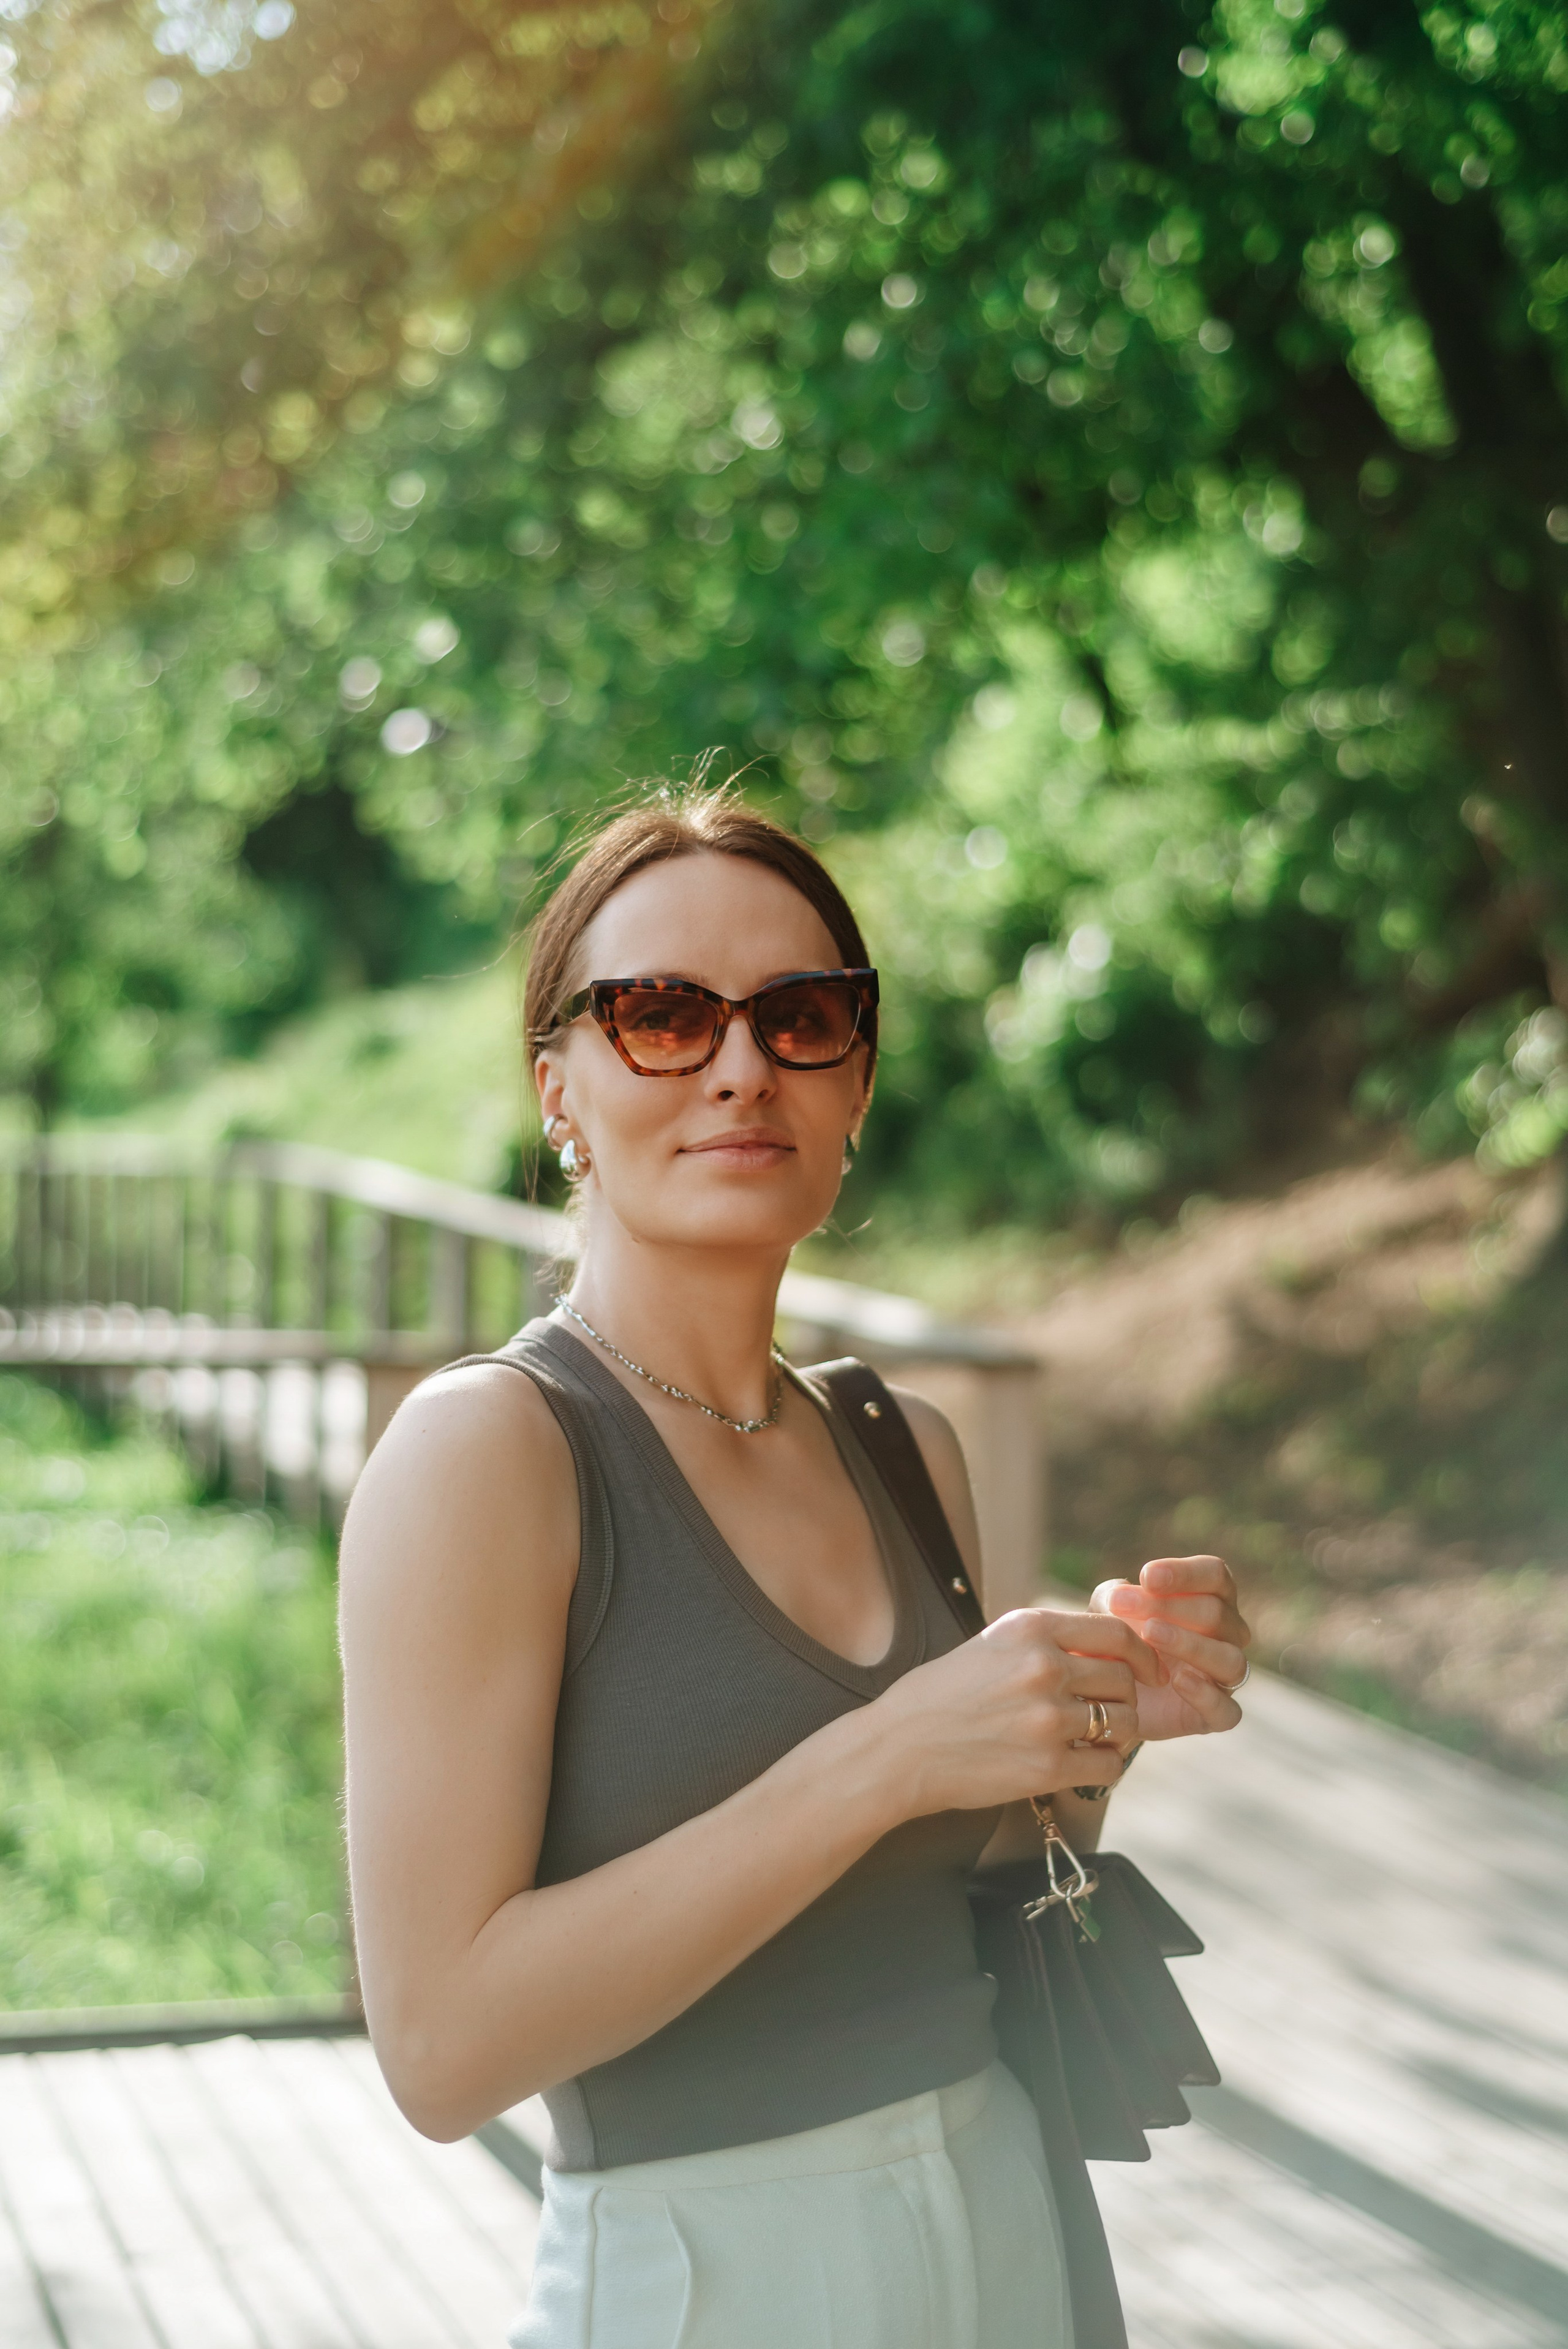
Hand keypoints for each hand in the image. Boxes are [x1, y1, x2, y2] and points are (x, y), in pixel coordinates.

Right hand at [868, 1605, 1161, 1821]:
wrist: (898, 1748)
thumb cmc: (941, 1696)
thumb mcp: (992, 1646)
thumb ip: (1045, 1644)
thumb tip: (1103, 1650)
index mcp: (1030, 1629)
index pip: (1116, 1633)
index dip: (1143, 1654)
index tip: (1148, 1670)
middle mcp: (1044, 1667)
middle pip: (1124, 1680)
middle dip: (1125, 1698)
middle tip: (1109, 1712)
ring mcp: (1048, 1718)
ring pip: (1124, 1723)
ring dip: (1117, 1733)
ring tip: (1094, 1739)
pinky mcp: (1047, 1766)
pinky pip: (1108, 1765)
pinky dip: (1104, 1767)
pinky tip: (1083, 1765)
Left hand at [1089, 1555, 1250, 1743]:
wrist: (1111, 1694)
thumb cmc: (1119, 1638)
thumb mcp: (1108, 1610)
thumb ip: (1114, 1596)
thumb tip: (1121, 1592)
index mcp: (1212, 1599)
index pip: (1215, 1575)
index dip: (1185, 1573)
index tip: (1146, 1576)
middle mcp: (1228, 1635)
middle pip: (1217, 1613)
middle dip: (1168, 1605)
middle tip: (1122, 1605)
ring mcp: (1225, 1677)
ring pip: (1229, 1659)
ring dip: (1190, 1644)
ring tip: (1149, 1634)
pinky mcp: (1217, 1715)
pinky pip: (1227, 1709)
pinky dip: (1206, 1694)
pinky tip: (1176, 1680)